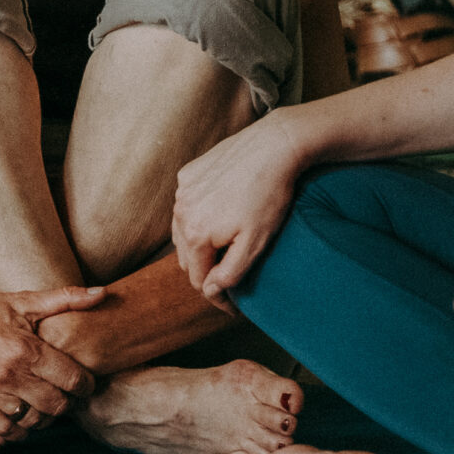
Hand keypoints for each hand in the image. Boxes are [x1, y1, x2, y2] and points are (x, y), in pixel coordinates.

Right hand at [0, 285, 104, 453]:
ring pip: (31, 421)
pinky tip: (19, 414)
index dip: (86, 385)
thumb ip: (66, 299)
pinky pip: (4, 430)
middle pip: (56, 406)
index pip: (73, 380)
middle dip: (66, 403)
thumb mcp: (23, 300)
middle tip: (64, 395)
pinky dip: (16, 427)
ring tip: (42, 405)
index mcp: (27, 348)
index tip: (84, 384)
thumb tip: (103, 293)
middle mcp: (9, 373)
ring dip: (41, 416)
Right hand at [173, 111, 311, 308]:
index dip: (216, 296)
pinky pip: (187, 204)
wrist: (272, 146)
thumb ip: (230, 273)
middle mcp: (180, 212)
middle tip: (232, 276)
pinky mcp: (188, 173)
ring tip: (226, 247)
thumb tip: (209, 291)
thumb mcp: (255, 243)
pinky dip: (198, 215)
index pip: (197, 279)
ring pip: (183, 230)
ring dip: (200, 243)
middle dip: (206, 270)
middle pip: (187, 256)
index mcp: (194, 234)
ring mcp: (182, 191)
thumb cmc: (268, 196)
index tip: (235, 307)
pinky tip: (221, 213)